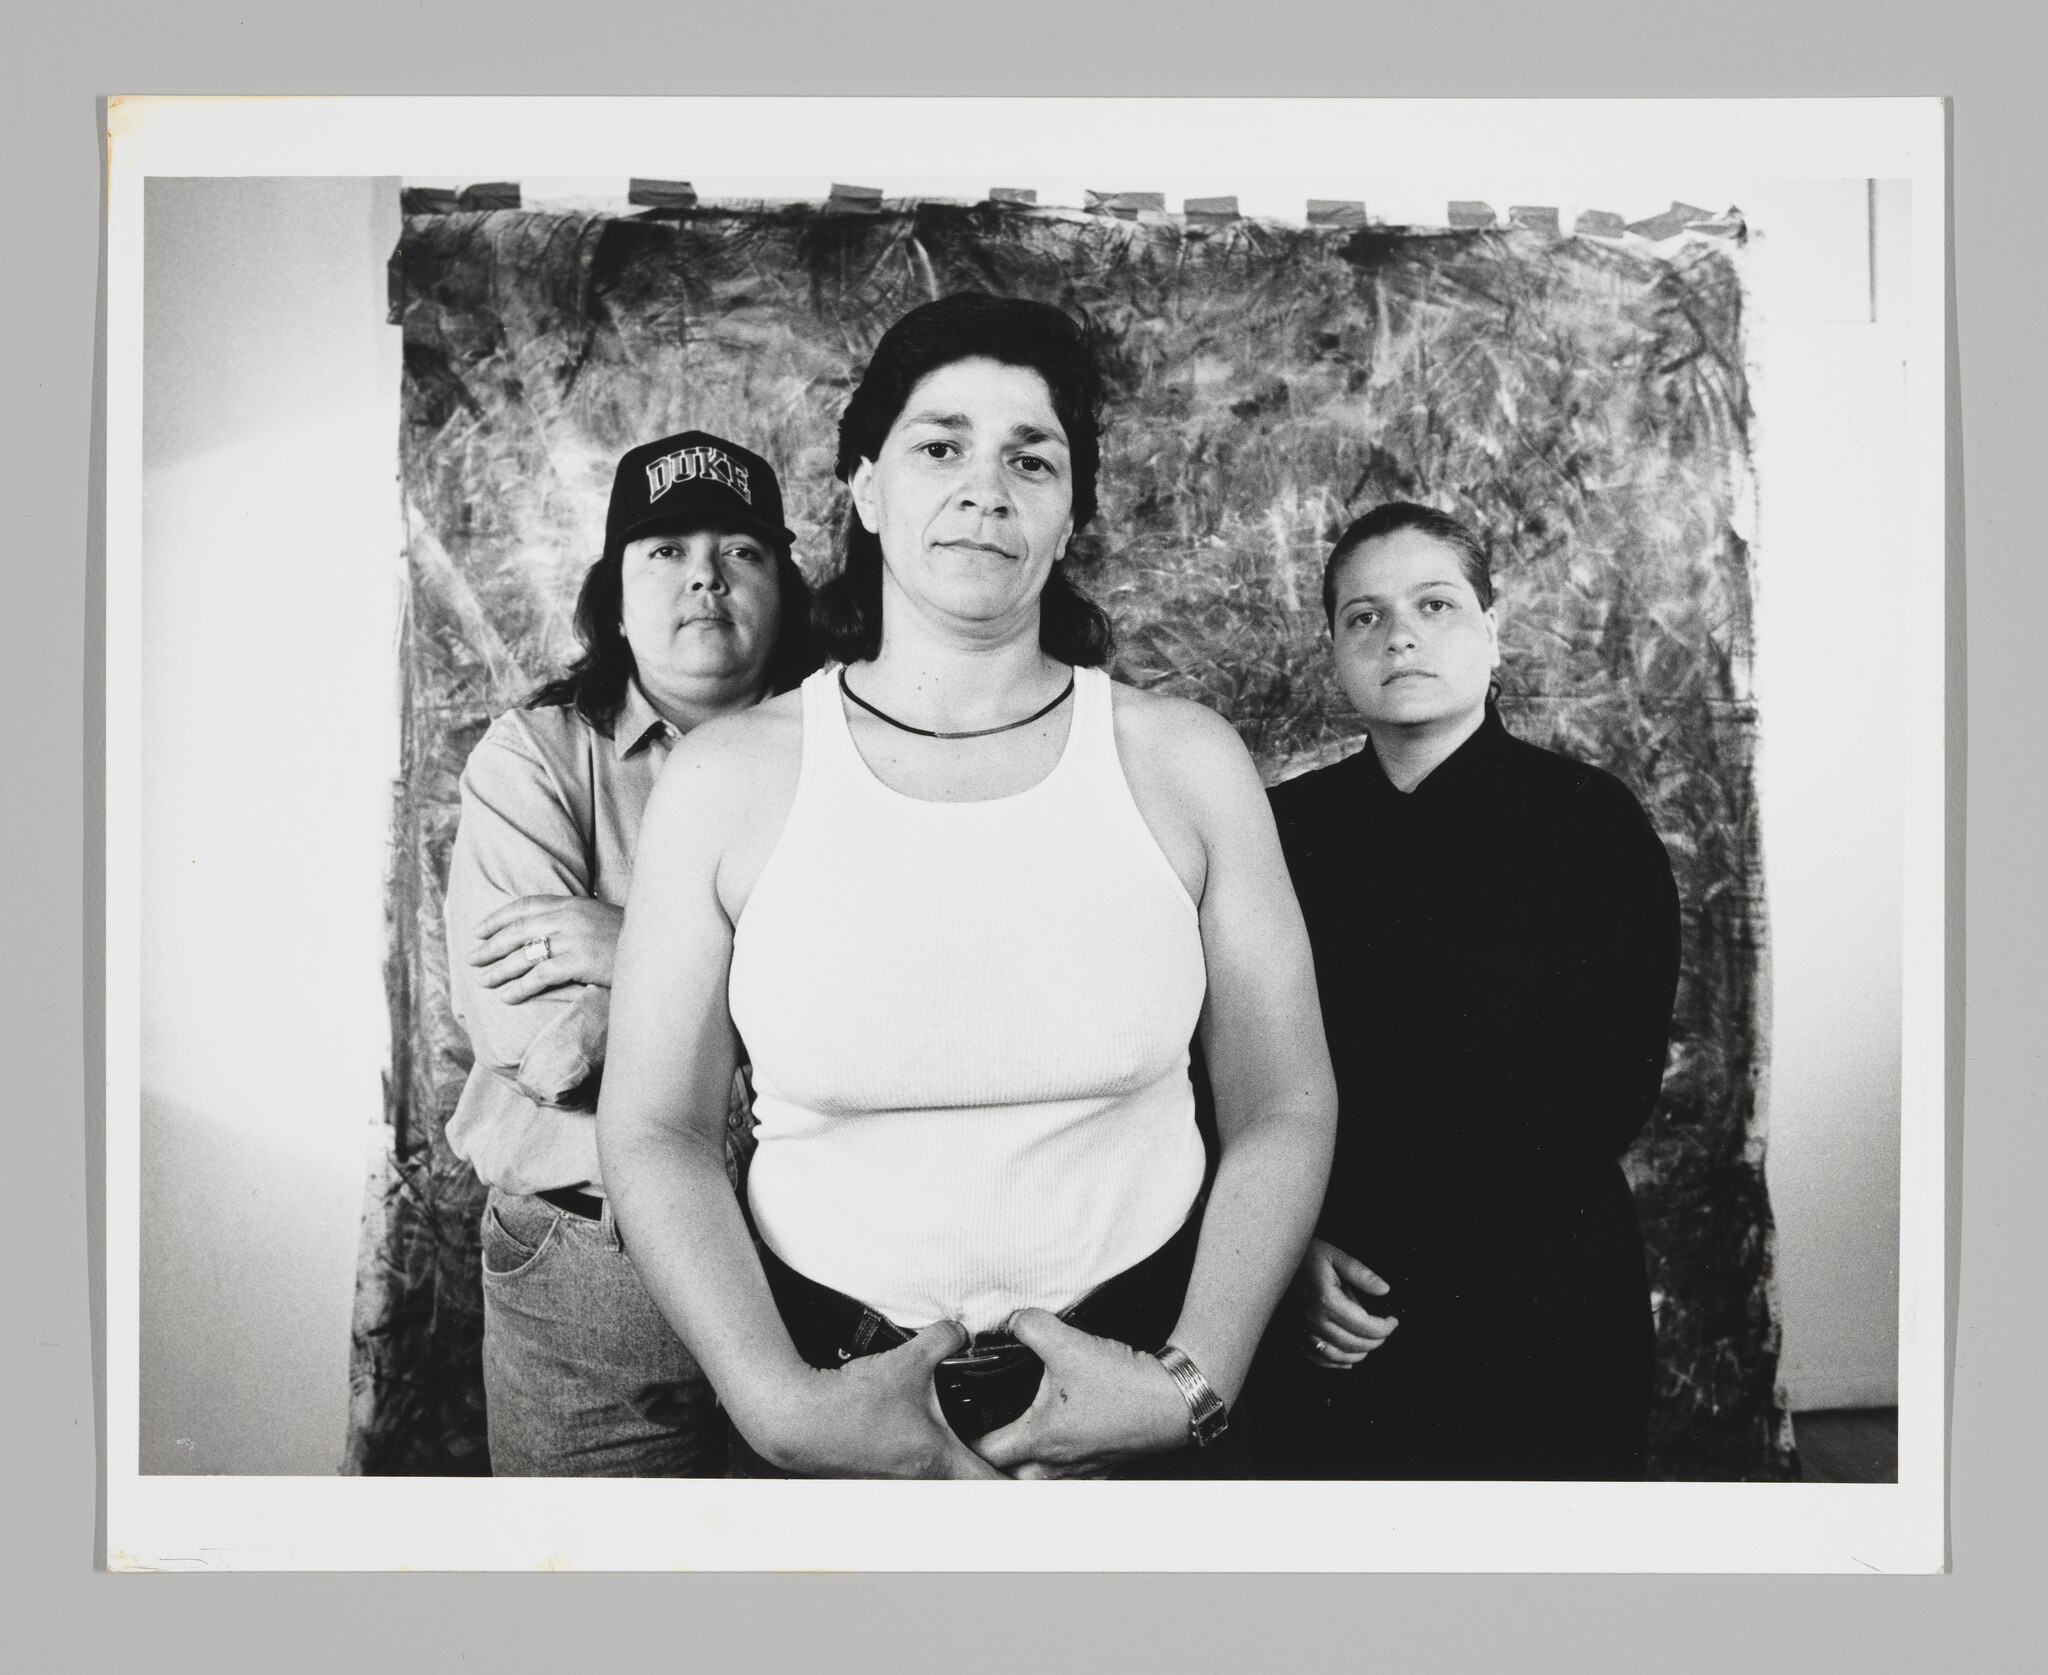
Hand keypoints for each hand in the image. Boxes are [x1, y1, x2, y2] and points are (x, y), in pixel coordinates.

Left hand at [471, 896, 624, 1000]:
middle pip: (517, 930)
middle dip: (490, 945)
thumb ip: (575, 919)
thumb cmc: (633, 937)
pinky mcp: (580, 961)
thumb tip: (550, 930)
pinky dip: (520, 987)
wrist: (661, 947)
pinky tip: (508, 997)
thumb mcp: (600, 918)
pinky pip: (540, 975)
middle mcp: (569, 917)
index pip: (525, 906)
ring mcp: (574, 939)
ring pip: (523, 954)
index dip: (497, 918)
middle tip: (472, 959)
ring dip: (498, 969)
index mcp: (572, 903)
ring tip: (483, 981)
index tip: (479, 931)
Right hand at [753, 1321, 1006, 1479]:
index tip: (1040, 1473)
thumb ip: (943, 1341)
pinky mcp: (882, 1473)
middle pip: (973, 1487)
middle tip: (1015, 1454)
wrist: (800, 1420)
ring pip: (945, 1480)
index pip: (995, 1487)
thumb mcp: (908, 1361)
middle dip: (994, 1469)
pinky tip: (926, 1433)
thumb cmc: (852, 1403)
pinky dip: (932, 1458)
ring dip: (960, 1464)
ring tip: (973, 1443)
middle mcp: (923, 1479)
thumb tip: (961, 1330)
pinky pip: (920, 1472)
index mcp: (939, 1460)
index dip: (1022, 1482)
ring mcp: (900, 1481)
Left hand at [970, 1311, 1192, 1479]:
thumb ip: (1030, 1326)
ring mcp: (1082, 1470)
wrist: (1174, 1401)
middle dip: (989, 1464)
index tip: (951, 1427)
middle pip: (1007, 1478)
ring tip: (1014, 1444)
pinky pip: (1068, 1477)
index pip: (985, 1453)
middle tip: (976, 1440)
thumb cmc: (1123, 1384)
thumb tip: (1013, 1320)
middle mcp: (1057, 1464)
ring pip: (1038, 1481)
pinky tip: (1059, 1444)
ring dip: (1022, 1468)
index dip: (962, 1441)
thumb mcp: (1068, 1343)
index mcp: (1040, 1440)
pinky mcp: (1104, 1466)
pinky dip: (1056, 1466)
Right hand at [1285, 1238, 1397, 1370]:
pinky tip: (1348, 1359)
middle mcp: (1314, 1320)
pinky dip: (1336, 1362)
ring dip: (1359, 1354)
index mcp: (1327, 1300)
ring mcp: (1303, 1330)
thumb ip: (1361, 1273)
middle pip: (1354, 1344)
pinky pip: (1318, 1358)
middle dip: (1376, 1341)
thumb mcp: (1335, 1256)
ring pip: (1338, 1356)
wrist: (1271, 1260)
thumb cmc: (1305, 1255)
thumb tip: (1384, 1290)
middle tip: (1385, 1330)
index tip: (1393, 1321)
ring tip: (1370, 1343)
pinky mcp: (1295, 1334)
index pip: (1366, 1326)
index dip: (1385, 1327)